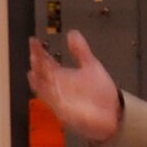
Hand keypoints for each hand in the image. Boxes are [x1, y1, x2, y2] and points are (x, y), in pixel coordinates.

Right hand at [27, 30, 122, 144]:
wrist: (113, 112)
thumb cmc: (100, 91)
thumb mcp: (91, 66)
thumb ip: (81, 51)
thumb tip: (73, 33)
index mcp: (60, 75)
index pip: (45, 61)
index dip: (38, 51)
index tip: (34, 41)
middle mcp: (56, 87)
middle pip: (41, 75)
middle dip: (37, 66)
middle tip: (34, 56)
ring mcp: (59, 100)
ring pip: (44, 90)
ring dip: (39, 83)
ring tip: (34, 73)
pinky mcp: (65, 113)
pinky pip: (56, 106)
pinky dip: (52, 99)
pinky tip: (49, 92)